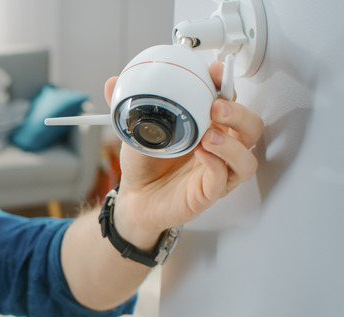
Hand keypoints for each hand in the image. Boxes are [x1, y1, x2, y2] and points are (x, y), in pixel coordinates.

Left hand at [104, 61, 263, 247]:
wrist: (133, 197)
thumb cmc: (144, 163)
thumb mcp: (136, 129)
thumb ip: (128, 107)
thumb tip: (112, 83)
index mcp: (208, 125)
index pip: (231, 100)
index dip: (227, 83)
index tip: (214, 72)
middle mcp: (220, 147)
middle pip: (251, 127)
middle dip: (239, 113)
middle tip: (216, 107)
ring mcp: (218, 171)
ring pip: (246, 158)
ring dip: (232, 144)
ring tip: (208, 136)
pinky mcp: (209, 192)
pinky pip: (223, 180)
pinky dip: (216, 165)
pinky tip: (202, 155)